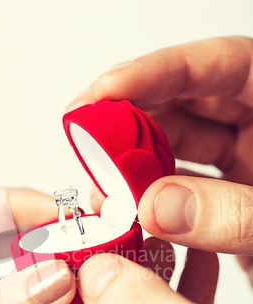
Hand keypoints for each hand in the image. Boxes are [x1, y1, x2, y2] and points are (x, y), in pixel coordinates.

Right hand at [69, 36, 252, 282]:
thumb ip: (235, 215)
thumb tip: (156, 208)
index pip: (222, 67)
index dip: (157, 73)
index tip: (103, 93)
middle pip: (187, 105)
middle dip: (132, 122)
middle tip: (87, 144)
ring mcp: (245, 169)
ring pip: (177, 149)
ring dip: (135, 166)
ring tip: (102, 187)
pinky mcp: (228, 205)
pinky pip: (180, 191)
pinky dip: (151, 201)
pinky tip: (129, 214)